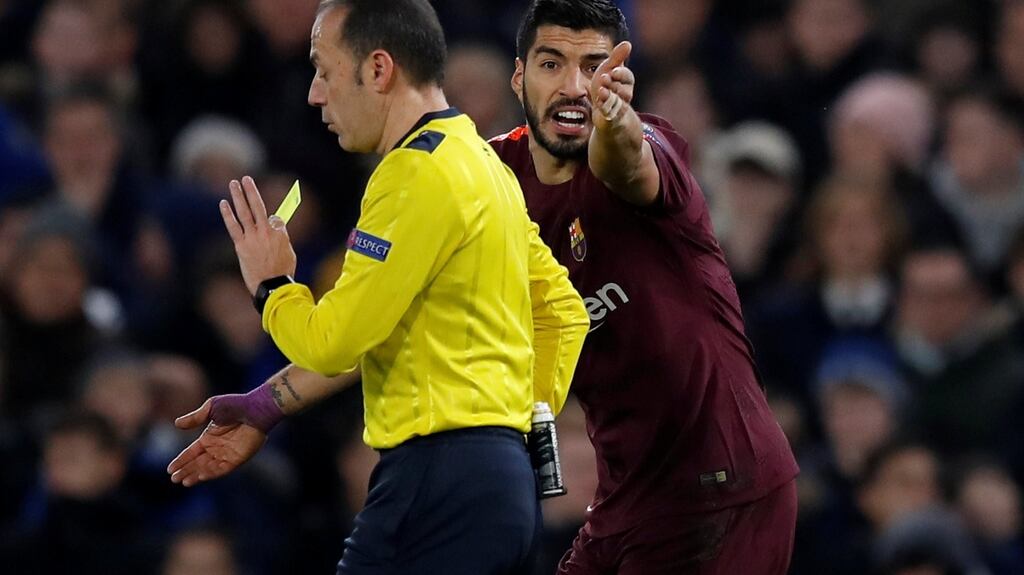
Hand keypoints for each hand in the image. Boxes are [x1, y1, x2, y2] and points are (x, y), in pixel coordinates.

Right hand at [167, 399, 266, 486]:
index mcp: (209, 437)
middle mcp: (217, 448)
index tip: (170, 469)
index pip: (192, 452)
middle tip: (174, 479)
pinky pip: (222, 469)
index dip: (181, 460)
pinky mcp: (238, 459)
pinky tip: (199, 477)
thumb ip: (194, 418)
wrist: (255, 409)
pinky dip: (211, 474)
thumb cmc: (235, 405)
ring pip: (208, 469)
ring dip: (196, 475)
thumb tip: (176, 424)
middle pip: (198, 463)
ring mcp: (227, 454)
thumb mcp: (211, 409)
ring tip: (184, 481)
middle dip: (186, 471)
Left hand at [220, 176, 296, 294]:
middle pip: (258, 206)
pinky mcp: (241, 246)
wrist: (272, 286)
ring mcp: (253, 237)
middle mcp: (266, 232)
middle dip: (251, 191)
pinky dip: (227, 214)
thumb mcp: (289, 253)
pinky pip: (233, 226)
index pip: (274, 217)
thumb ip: (282, 238)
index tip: (269, 222)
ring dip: (238, 196)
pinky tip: (223, 203)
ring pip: (245, 212)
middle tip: (246, 178)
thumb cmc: (282, 272)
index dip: (272, 219)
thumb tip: (276, 230)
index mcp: (281, 233)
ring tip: (233, 183)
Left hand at [589, 41, 634, 129]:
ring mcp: (619, 108)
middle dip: (614, 84)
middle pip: (624, 89)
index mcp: (625, 83)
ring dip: (609, 96)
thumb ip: (617, 58)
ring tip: (602, 91)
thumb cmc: (607, 88)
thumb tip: (627, 43)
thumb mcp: (609, 70)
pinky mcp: (611, 118)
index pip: (628, 77)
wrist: (604, 113)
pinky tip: (598, 103)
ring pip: (618, 102)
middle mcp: (625, 95)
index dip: (621, 74)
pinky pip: (610, 114)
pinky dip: (605, 108)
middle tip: (604, 79)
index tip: (613, 71)